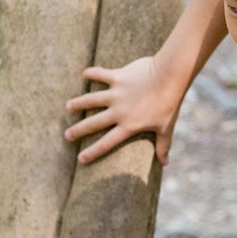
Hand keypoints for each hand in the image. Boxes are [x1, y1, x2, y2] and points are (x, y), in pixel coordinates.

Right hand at [64, 56, 183, 164]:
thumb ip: (163, 146)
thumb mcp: (167, 128)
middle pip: (93, 123)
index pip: (107, 143)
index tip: (80, 159)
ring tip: (68, 107)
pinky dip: (91, 73)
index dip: (93, 152)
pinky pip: (100, 75)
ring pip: (91, 99)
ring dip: (78, 103)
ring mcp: (116, 94)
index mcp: (129, 125)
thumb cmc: (170, 104)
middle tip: (67, 135)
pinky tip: (85, 74)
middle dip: (78, 130)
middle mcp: (118, 111)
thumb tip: (165, 164)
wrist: (169, 78)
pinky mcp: (117, 77)